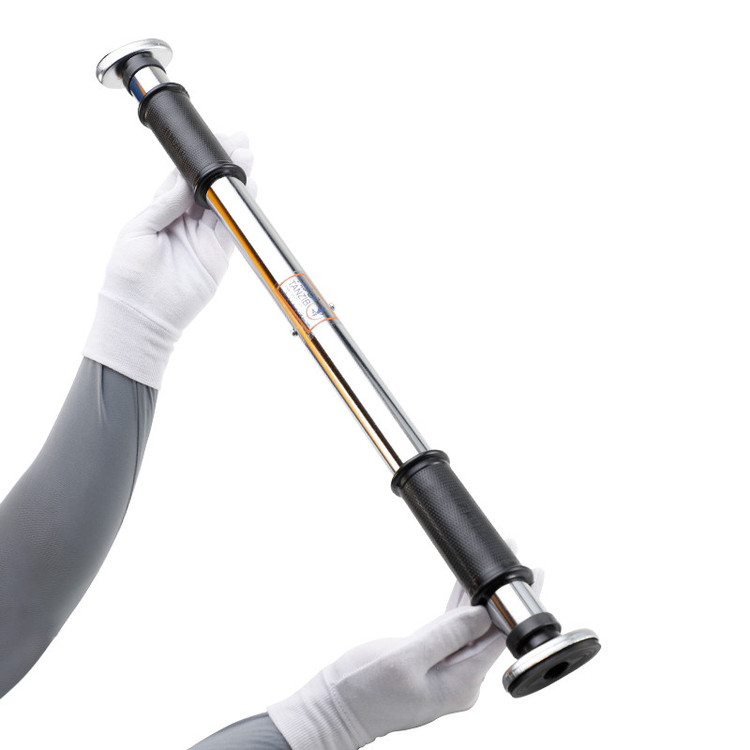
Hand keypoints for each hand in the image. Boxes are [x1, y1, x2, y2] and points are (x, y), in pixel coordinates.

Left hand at [82, 133, 254, 388]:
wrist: (142, 314)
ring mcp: (203, 240)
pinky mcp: (217, 257)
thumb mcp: (138, 229)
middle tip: (238, 142)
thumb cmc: (128, 275)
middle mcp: (185, 224)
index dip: (197, 160)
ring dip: (235, 183)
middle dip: (222, 165)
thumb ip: (164, 204)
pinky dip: (242, 211)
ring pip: (223, 205)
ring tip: (247, 158)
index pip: (183, 179)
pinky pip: (233, 230)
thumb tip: (183, 178)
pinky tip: (249, 190)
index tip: (211, 140)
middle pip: (208, 188)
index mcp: (162, 213)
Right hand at [268, 567, 543, 749]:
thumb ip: (445, 635)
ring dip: (484, 598)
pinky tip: (468, 587)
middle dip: (506, 598)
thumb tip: (484, 614)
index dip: (516, 607)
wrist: (334, 707)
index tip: (531, 579)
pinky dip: (461, 607)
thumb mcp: (405, 659)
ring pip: (472, 627)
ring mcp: (444, 670)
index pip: (500, 639)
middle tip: (519, 566)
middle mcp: (459, 679)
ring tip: (497, 569)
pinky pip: (452, 629)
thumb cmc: (362, 692)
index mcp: (460, 683)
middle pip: (492, 632)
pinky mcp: (428, 660)